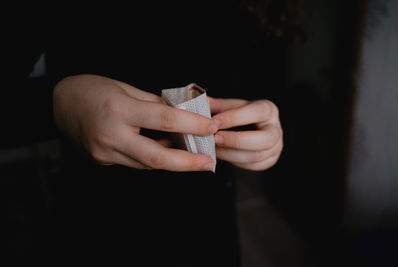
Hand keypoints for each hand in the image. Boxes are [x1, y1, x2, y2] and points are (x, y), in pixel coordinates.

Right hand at [53, 74, 217, 170]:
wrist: (57, 104)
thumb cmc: (93, 90)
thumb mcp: (125, 89)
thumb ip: (154, 104)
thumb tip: (183, 114)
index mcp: (120, 110)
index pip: (165, 120)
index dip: (193, 126)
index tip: (212, 128)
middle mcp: (112, 135)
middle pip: (157, 158)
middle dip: (188, 163)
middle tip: (209, 163)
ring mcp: (105, 152)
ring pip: (147, 164)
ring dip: (173, 162)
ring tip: (193, 157)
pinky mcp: (103, 160)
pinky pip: (135, 163)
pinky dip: (153, 158)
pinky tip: (166, 152)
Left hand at [209, 97, 282, 170]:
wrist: (253, 127)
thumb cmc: (242, 115)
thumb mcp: (232, 106)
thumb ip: (218, 105)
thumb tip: (203, 102)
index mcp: (269, 110)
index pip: (256, 113)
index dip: (234, 118)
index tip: (214, 122)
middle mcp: (276, 129)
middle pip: (264, 139)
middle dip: (236, 140)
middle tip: (215, 138)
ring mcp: (276, 147)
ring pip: (256, 156)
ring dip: (231, 153)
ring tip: (214, 148)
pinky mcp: (270, 161)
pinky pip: (253, 165)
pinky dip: (235, 161)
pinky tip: (222, 155)